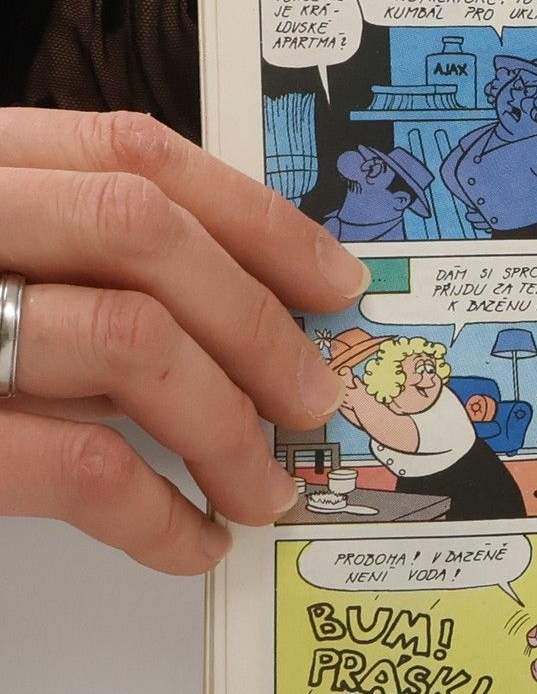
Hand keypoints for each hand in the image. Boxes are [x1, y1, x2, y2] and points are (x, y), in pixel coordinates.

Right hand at [0, 110, 367, 573]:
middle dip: (258, 324)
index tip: (330, 279)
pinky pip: (79, 465)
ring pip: (129, 339)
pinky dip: (160, 514)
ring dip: (228, 428)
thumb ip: (49, 257)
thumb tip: (223, 310)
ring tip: (259, 489)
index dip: (253, 217)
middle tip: (311, 401)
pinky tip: (188, 542)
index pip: (130, 151)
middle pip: (145, 233)